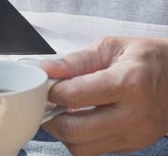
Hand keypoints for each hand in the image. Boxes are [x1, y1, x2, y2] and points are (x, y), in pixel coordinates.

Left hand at [40, 37, 167, 155]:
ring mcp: (135, 134)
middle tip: (46, 103)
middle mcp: (133, 114)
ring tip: (62, 111)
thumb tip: (47, 69)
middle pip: (75, 130)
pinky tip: (79, 119)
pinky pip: (94, 151)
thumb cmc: (147, 58)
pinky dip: (79, 138)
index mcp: (127, 83)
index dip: (51, 91)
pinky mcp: (133, 144)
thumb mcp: (111, 48)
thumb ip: (76, 61)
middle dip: (51, 117)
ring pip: (81, 147)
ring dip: (63, 131)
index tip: (46, 84)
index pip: (73, 96)